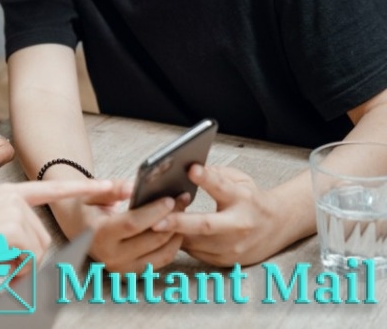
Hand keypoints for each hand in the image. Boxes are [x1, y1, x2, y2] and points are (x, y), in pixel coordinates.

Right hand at [0, 179, 128, 294]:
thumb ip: (15, 232)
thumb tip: (40, 255)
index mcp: (8, 194)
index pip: (51, 189)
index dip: (85, 188)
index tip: (112, 185)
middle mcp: (12, 198)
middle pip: (44, 239)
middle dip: (27, 262)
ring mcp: (12, 211)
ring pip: (37, 252)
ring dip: (18, 268)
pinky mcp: (11, 227)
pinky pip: (27, 260)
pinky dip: (12, 270)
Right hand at [81, 192, 182, 272]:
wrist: (76, 228)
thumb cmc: (86, 206)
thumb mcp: (92, 192)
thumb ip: (113, 189)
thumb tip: (134, 187)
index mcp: (98, 234)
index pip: (132, 224)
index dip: (154, 212)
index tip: (170, 199)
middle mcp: (109, 256)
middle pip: (151, 240)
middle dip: (171, 219)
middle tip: (183, 200)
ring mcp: (122, 269)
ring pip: (161, 253)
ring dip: (176, 232)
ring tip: (182, 212)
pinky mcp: (132, 274)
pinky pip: (161, 261)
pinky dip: (172, 245)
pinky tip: (176, 228)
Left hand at [154, 163, 283, 265]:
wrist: (277, 227)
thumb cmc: (250, 199)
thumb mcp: (239, 179)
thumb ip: (215, 174)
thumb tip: (184, 170)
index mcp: (243, 199)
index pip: (222, 187)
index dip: (206, 178)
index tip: (191, 168)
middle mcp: (239, 225)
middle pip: (206, 225)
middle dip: (179, 223)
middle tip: (155, 220)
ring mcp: (233, 247)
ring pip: (195, 243)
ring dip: (172, 234)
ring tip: (152, 224)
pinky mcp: (225, 260)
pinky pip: (195, 252)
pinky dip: (180, 242)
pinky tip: (167, 233)